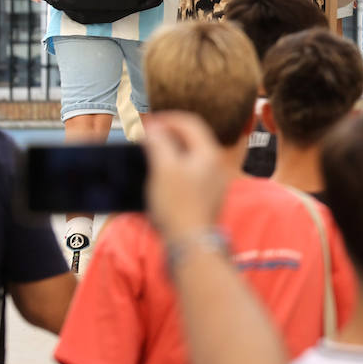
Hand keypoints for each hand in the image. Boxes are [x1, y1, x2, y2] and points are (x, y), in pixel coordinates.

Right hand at [143, 111, 230, 242]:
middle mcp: (215, 166)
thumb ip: (159, 143)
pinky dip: (174, 169)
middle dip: (168, 134)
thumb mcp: (164, 168)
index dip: (167, 118)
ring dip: (170, 152)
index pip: (190, 123)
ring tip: (150, 155)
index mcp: (209, 153)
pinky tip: (159, 178)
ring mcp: (212, 183)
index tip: (147, 122)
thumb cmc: (178, 205)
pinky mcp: (205, 199)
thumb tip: (153, 127)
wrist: (192, 244)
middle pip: (192, 139)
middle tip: (147, 136)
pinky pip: (190, 175)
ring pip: (190, 158)